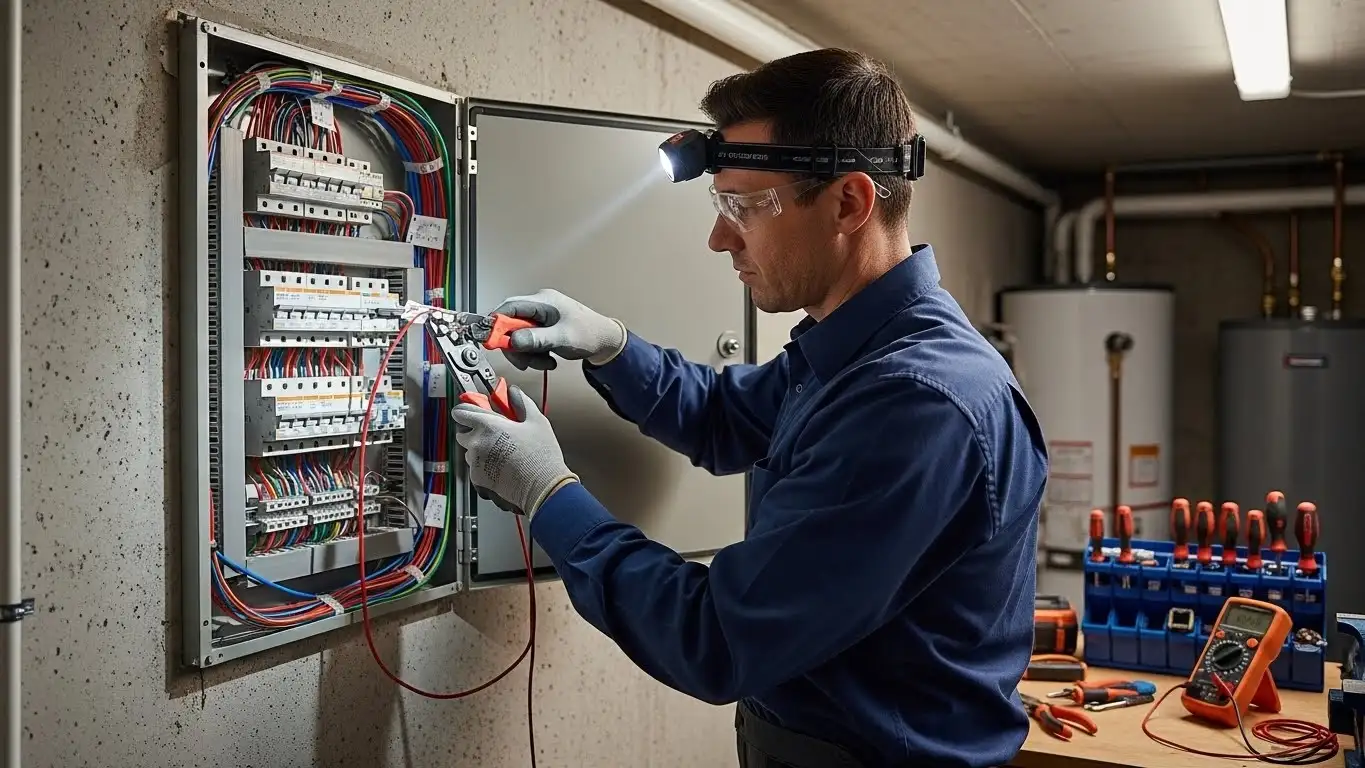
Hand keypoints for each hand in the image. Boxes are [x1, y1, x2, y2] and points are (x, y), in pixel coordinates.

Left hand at [450, 385, 578, 516]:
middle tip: (494, 432)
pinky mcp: (477, 478)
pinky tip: (502, 464)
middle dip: (475, 430)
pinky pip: (475, 466)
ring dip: (480, 448)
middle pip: (462, 431)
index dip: (467, 409)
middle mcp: (477, 443)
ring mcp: (475, 462)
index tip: (475, 409)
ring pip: (469, 450)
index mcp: (488, 425)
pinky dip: (484, 464)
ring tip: (502, 450)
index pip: (460, 411)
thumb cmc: (540, 457)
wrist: (542, 486)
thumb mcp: (536, 421)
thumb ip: (521, 402)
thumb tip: (514, 393)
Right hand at [492, 288, 626, 370]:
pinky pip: (528, 343)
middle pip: (511, 325)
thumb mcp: (562, 338)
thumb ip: (536, 339)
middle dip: (516, 347)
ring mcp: (541, 319)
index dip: (497, 324)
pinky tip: (548, 360)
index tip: (492, 341)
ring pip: (519, 338)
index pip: (509, 307)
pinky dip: (534, 355)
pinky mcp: (543, 330)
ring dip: (528, 354)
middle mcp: (539, 307)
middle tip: (523, 360)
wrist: (606, 342)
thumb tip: (514, 340)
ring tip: (545, 362)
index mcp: (543, 301)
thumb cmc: (590, 333)